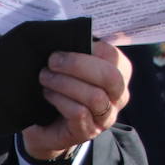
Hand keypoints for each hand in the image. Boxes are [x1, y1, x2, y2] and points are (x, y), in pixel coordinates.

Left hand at [20, 39, 131, 160]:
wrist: (45, 126)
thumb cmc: (62, 88)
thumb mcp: (72, 67)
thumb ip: (77, 51)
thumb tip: (67, 32)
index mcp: (119, 73)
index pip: (114, 57)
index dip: (91, 48)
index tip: (66, 44)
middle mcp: (119, 96)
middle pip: (110, 77)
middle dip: (78, 65)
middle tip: (53, 61)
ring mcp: (106, 116)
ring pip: (94, 97)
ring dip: (65, 84)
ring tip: (45, 78)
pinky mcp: (89, 131)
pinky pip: (79, 113)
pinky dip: (60, 100)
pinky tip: (48, 94)